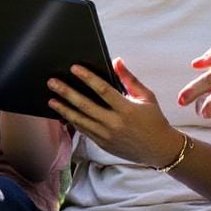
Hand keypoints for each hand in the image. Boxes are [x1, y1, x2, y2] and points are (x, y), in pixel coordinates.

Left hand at [48, 60, 186, 168]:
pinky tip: (63, 114)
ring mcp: (107, 136)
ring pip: (81, 121)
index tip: (74, 68)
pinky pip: (85, 131)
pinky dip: (73, 122)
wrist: (159, 150)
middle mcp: (115, 124)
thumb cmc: (154, 120)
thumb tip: (116, 61)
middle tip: (53, 82)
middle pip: (86, 106)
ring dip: (64, 109)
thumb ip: (129, 79)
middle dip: (67, 93)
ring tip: (51, 100)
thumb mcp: (146, 96)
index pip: (103, 90)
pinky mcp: (104, 145)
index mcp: (127, 109)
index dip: (87, 78)